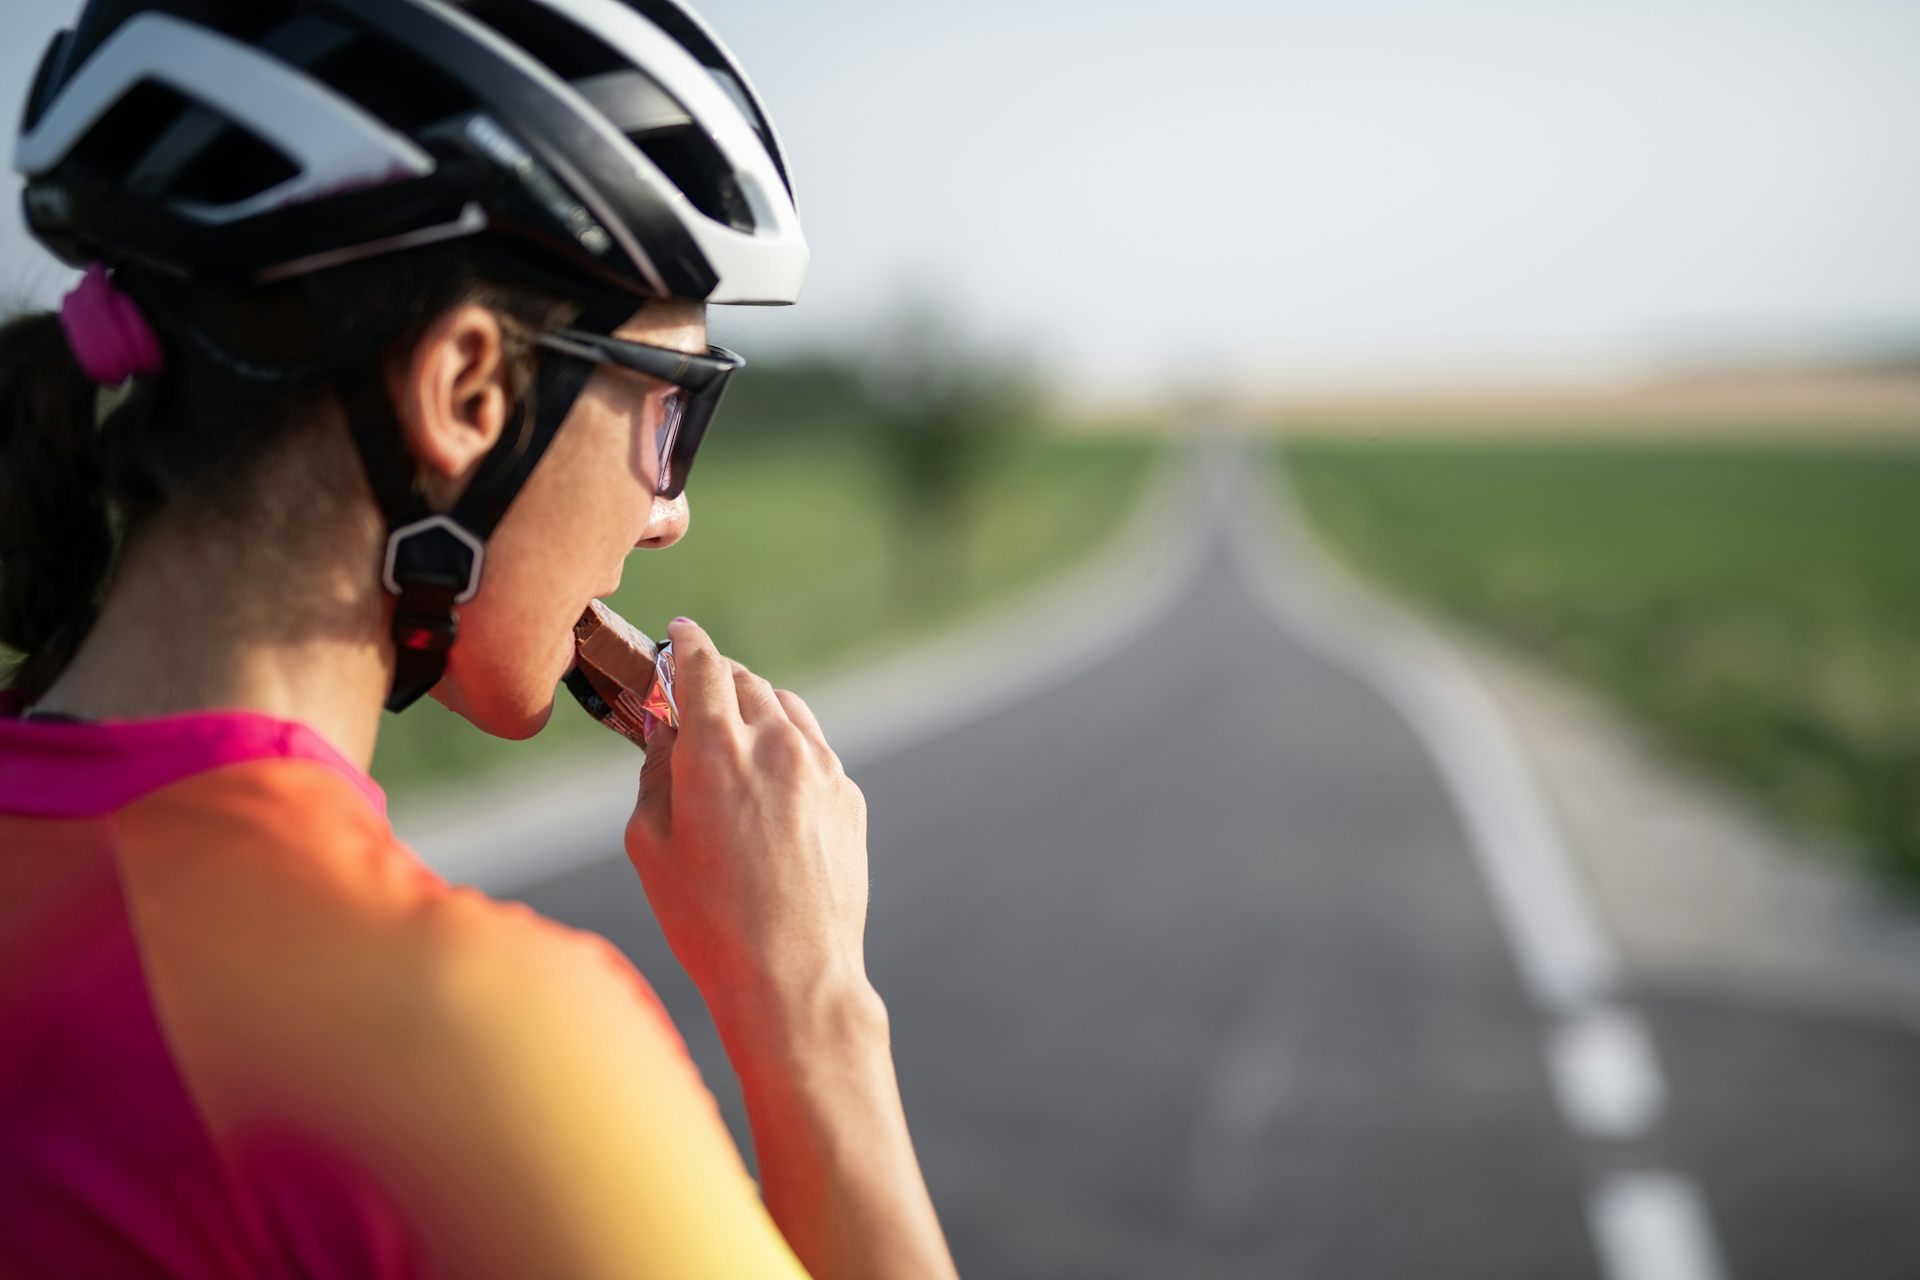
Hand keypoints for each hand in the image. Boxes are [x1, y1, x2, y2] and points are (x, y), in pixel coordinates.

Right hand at [625, 618, 875, 1053]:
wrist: (794, 976)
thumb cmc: (707, 920)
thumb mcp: (650, 845)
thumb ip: (654, 773)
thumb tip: (665, 733)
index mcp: (715, 750)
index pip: (701, 665)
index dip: (686, 642)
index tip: (679, 633)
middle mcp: (776, 745)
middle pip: (746, 681)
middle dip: (717, 678)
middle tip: (694, 693)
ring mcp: (822, 769)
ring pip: (787, 710)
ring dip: (756, 709)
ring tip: (733, 735)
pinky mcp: (850, 797)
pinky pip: (815, 752)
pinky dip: (789, 749)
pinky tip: (770, 785)